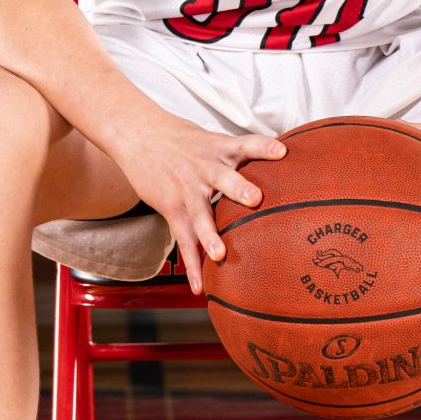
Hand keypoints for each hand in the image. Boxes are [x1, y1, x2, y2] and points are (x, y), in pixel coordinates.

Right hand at [107, 105, 285, 295]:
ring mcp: (187, 190)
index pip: (245, 144)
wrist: (138, 133)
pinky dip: (191, 263)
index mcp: (219, 149)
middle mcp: (204, 169)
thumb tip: (277, 165)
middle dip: (239, 189)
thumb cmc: (182, 139)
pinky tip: (199, 286)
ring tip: (219, 254)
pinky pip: (182, 238)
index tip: (282, 151)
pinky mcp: (171, 207)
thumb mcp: (211, 138)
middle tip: (255, 199)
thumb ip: (239, 153)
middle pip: (224, 178)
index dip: (263, 147)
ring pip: (200, 213)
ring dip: (209, 234)